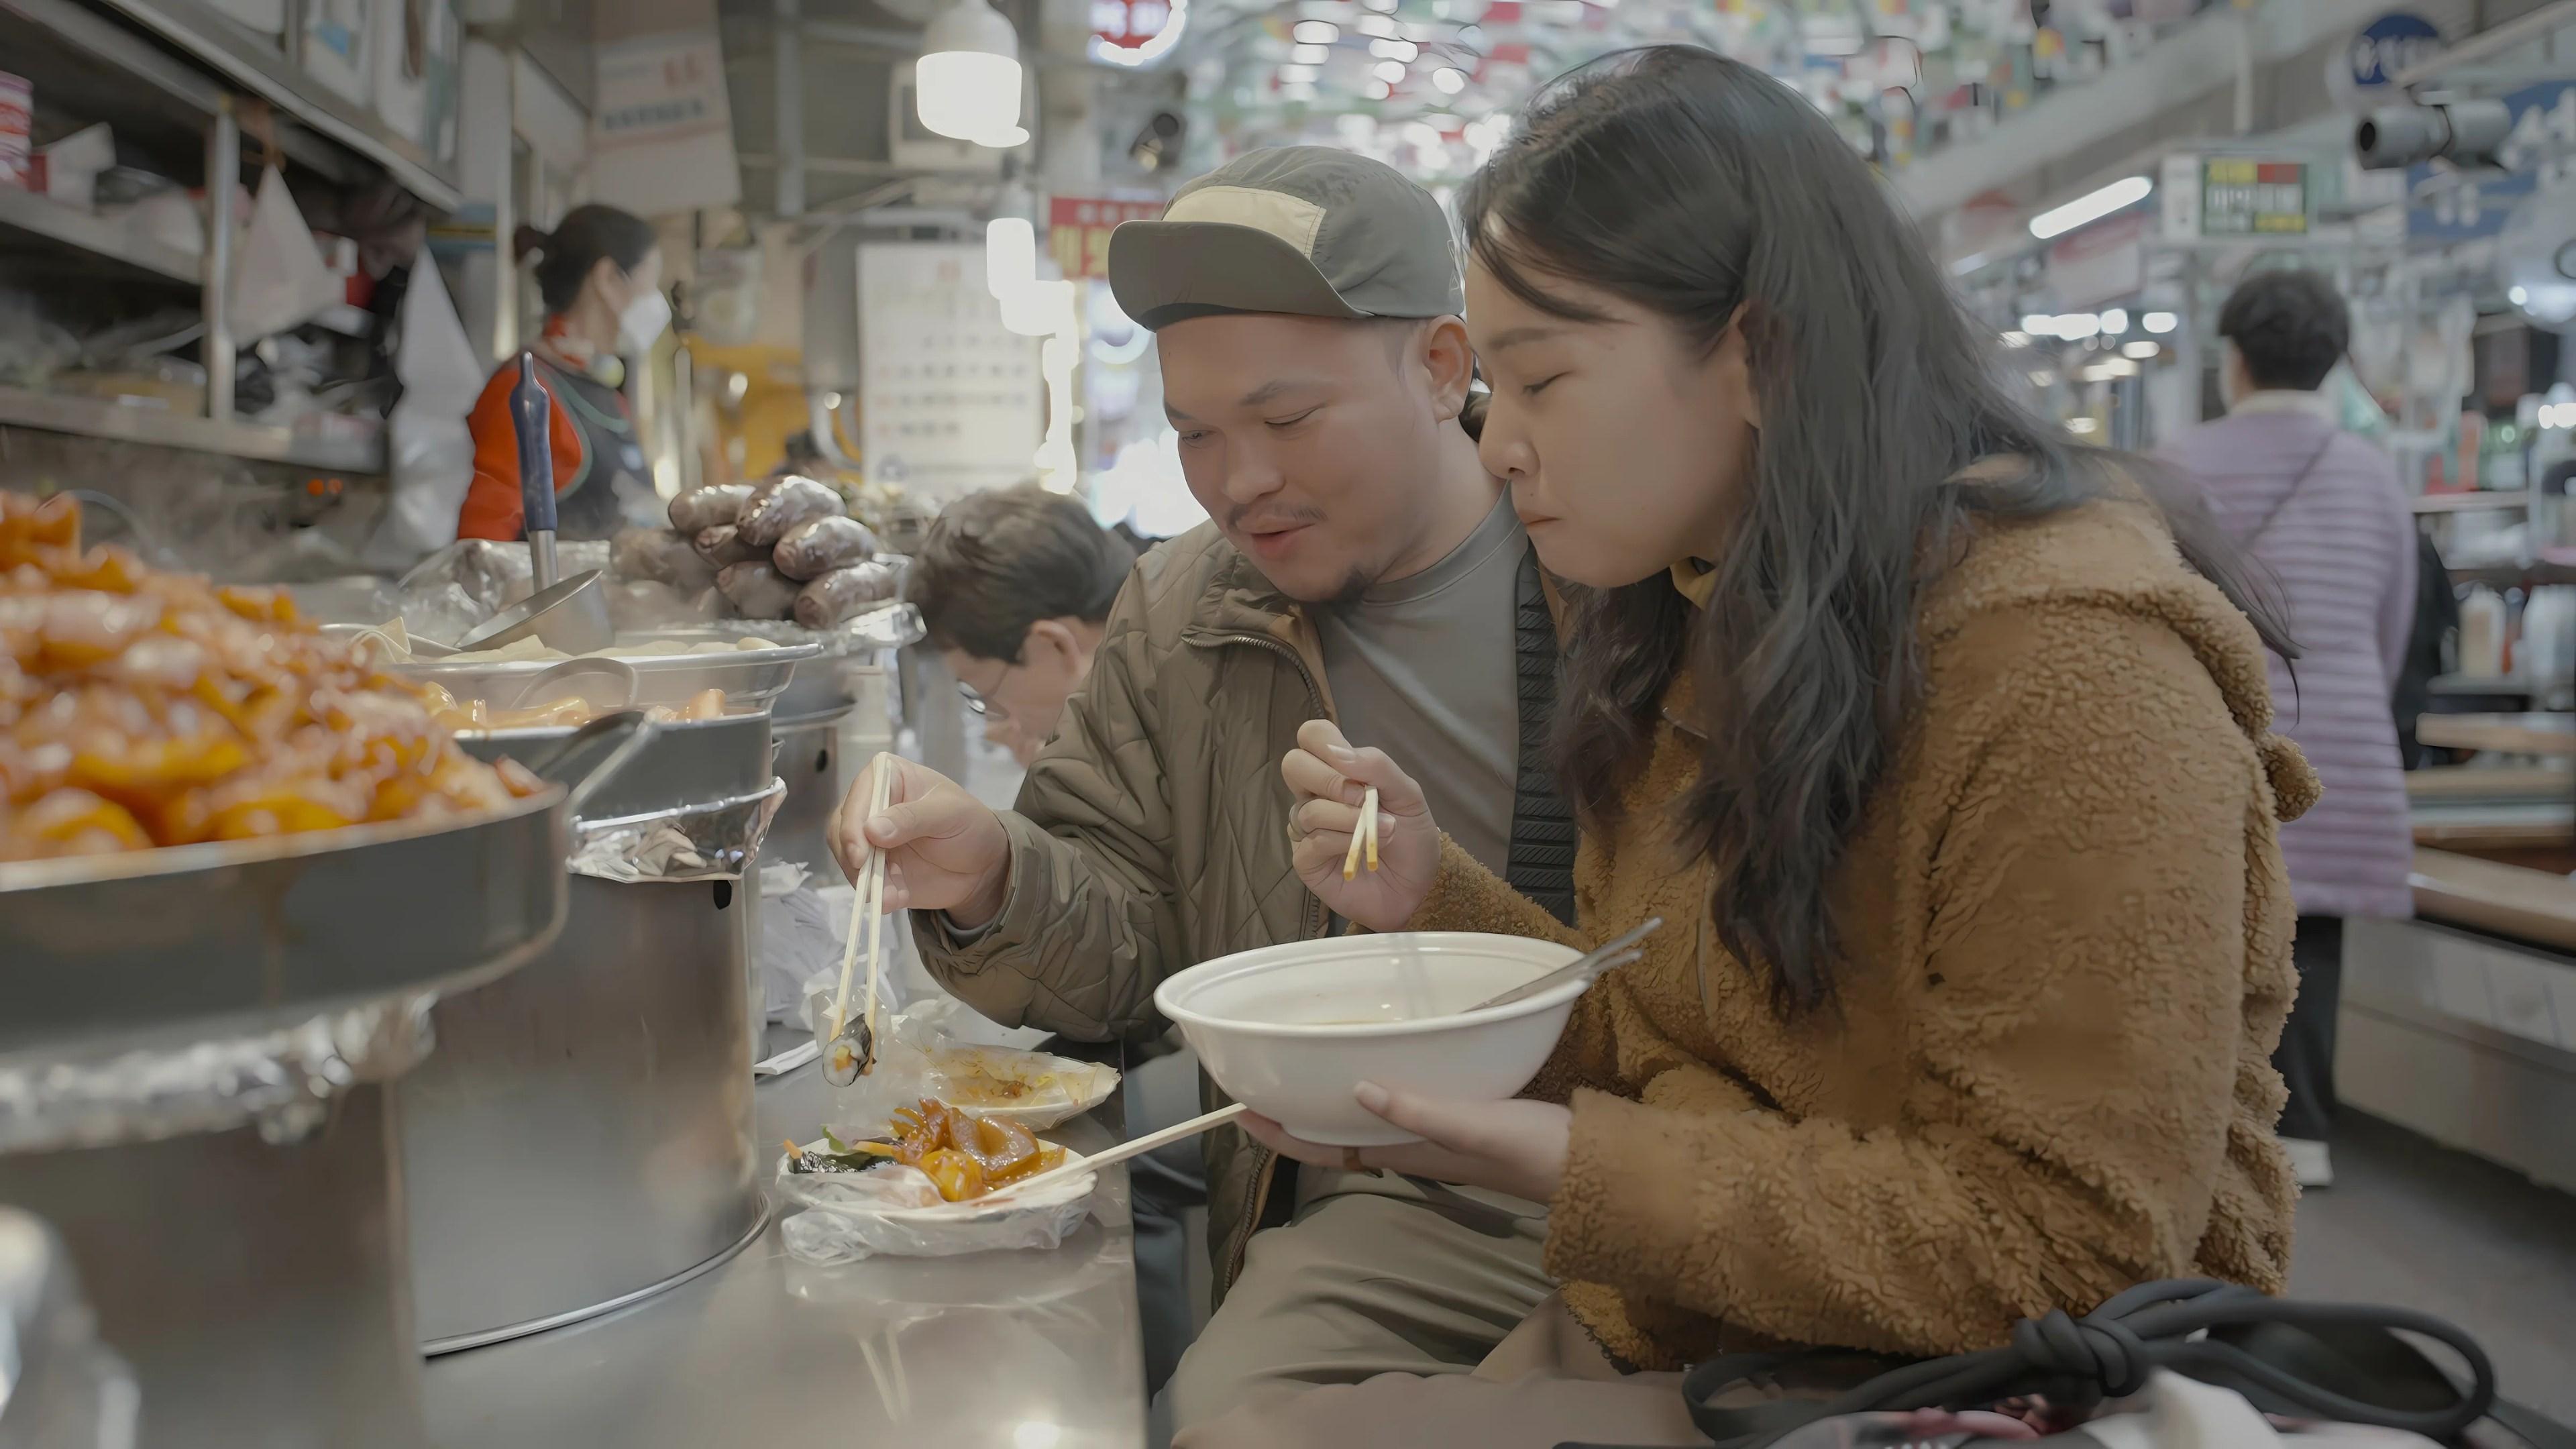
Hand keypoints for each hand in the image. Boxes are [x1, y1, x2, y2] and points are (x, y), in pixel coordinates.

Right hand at [827, 755, 1012, 926]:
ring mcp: (869, 840)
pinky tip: (893, 900)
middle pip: (842, 827)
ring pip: (846, 857)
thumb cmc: (969, 824)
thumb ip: (913, 818)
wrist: (982, 865)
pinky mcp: (873, 870)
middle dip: (853, 856)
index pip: (859, 795)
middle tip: (868, 880)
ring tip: (890, 895)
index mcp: (887, 777)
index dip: (853, 825)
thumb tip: (872, 830)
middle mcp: (870, 806)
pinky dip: (876, 894)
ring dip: (864, 879)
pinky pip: (863, 883)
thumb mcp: (949, 813)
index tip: (860, 854)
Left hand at [1240, 1084, 1571, 1204]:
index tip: (1241, 1112)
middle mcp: (1416, 1146)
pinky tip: (1385, 1057)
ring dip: (1335, 1097)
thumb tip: (1357, 1089)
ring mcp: (1439, 1134)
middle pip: (1341, 1132)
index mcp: (1410, 1151)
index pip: (1329, 1146)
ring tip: (1308, 1062)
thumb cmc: (1540, 1152)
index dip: (1282, 1133)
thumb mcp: (1480, 1128)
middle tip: (1267, 1075)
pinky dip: (1380, 1082)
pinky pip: (1405, 1101)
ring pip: (1370, 1118)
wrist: (1600, 1168)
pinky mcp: (1465, 1116)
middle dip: (1300, 1110)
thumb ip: (1422, 1112)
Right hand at [1280, 720, 1440, 932]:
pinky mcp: (1306, 860)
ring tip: (1385, 831)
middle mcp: (1316, 795)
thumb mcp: (1408, 793)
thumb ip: (1377, 765)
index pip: (1311, 736)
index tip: (1355, 767)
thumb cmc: (1411, 837)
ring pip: (1308, 809)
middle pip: (1293, 764)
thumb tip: (1338, 752)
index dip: (1325, 742)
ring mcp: (1307, 828)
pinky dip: (1343, 842)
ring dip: (1352, 819)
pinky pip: (1313, 841)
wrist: (1419, 885)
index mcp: (1338, 771)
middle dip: (1332, 780)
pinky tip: (1362, 849)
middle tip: (1365, 799)